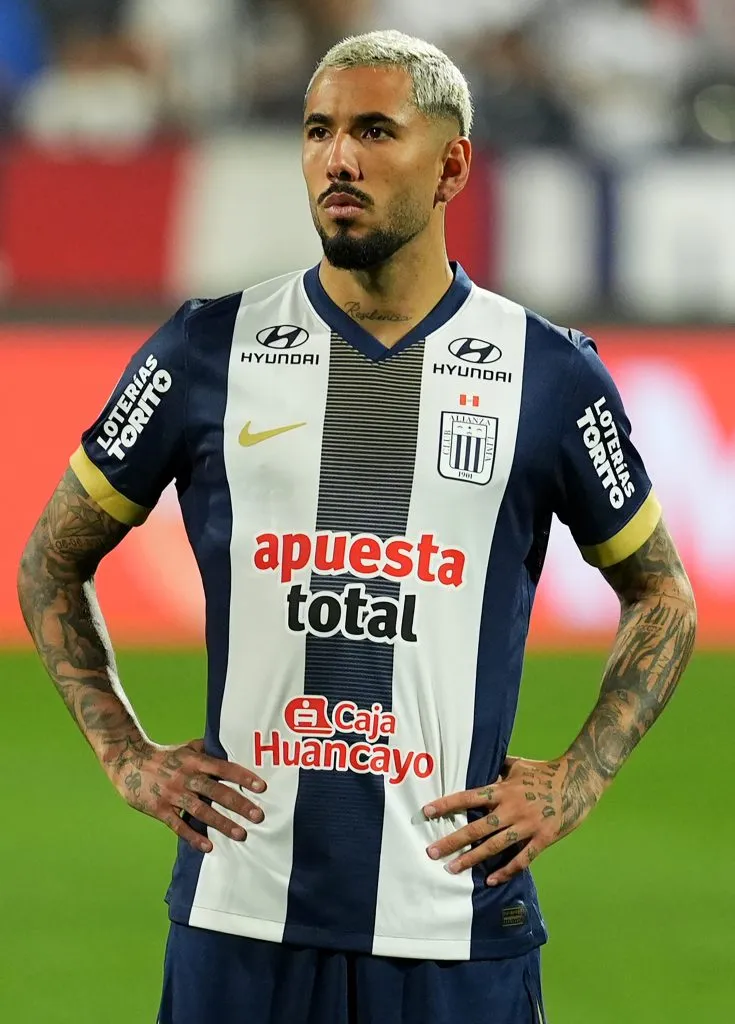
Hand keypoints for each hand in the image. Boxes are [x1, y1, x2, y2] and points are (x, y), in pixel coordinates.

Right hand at [103, 736, 266, 852]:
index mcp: (194, 760)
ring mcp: (172, 794)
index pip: (223, 768)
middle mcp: (185, 777)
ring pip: (200, 811)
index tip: (261, 786)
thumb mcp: (187, 747)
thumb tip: (232, 748)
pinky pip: (178, 825)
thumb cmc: (164, 755)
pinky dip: (193, 837)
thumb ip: (208, 750)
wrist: (128, 761)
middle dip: (238, 804)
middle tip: (258, 815)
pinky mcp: (159, 809)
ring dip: (222, 823)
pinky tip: (209, 847)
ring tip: (241, 834)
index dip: (242, 777)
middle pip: (216, 791)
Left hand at [423, 756, 596, 885]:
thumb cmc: (545, 770)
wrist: (579, 779)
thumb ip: (497, 768)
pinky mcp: (543, 838)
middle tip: (431, 852)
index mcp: (503, 789)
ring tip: (452, 869)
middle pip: (477, 826)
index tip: (427, 811)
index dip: (447, 804)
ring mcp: (527, 824)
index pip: (469, 797)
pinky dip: (506, 870)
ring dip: (472, 858)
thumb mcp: (517, 764)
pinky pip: (522, 858)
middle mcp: (512, 808)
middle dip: (453, 840)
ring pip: (494, 845)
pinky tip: (490, 880)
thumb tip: (479, 764)